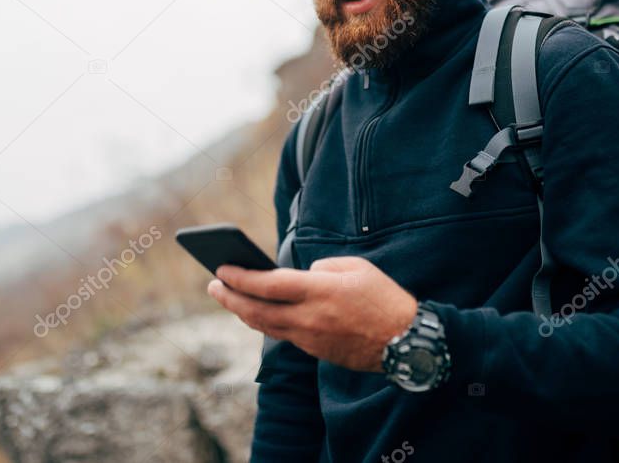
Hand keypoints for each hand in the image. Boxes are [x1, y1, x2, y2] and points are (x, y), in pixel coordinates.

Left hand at [207, 256, 417, 372]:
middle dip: (230, 297)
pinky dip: (265, 323)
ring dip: (242, 312)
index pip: (268, 284)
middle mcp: (309, 317)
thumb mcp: (357, 268)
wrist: (406, 342)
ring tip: (228, 298)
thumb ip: (324, 267)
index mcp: (319, 291)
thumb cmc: (384, 298)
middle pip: (257, 310)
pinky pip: (283, 335)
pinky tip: (258, 313)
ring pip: (265, 327)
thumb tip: (302, 275)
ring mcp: (310, 338)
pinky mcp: (316, 351)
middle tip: (212, 286)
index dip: (240, 277)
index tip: (221, 269)